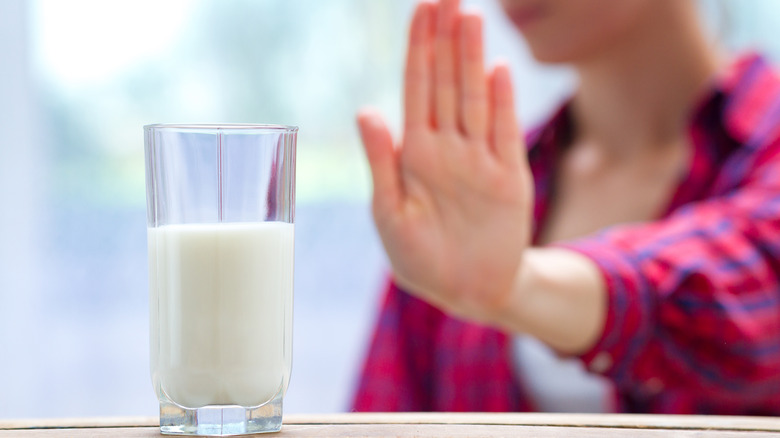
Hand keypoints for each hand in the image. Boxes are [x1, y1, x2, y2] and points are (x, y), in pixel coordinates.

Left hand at [357, 0, 533, 322]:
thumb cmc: (419, 258)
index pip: (417, 89)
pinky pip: (504, 134)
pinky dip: (502, 103)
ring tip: (469, 18)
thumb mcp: (389, 213)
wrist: (467, 291)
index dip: (419, 49)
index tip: (421, 9)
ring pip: (475, 99)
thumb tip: (365, 110)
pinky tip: (497, 70)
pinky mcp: (509, 179)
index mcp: (414, 154)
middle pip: (447, 83)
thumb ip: (381, 162)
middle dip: (445, 40)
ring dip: (471, 60)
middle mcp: (447, 148)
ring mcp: (479, 160)